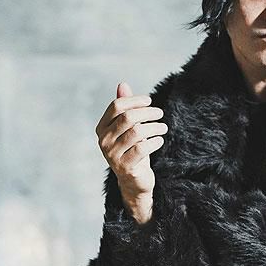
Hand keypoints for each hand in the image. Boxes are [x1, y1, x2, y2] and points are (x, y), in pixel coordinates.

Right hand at [95, 82, 167, 221]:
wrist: (134, 182)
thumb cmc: (132, 150)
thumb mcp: (128, 129)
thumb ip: (125, 108)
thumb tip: (123, 84)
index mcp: (102, 128)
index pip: (117, 106)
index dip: (135, 101)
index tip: (150, 101)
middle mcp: (104, 141)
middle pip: (128, 118)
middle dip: (147, 113)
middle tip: (160, 113)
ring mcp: (113, 155)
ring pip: (137, 132)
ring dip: (155, 127)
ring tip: (163, 128)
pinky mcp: (126, 167)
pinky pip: (143, 148)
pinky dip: (155, 141)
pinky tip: (160, 140)